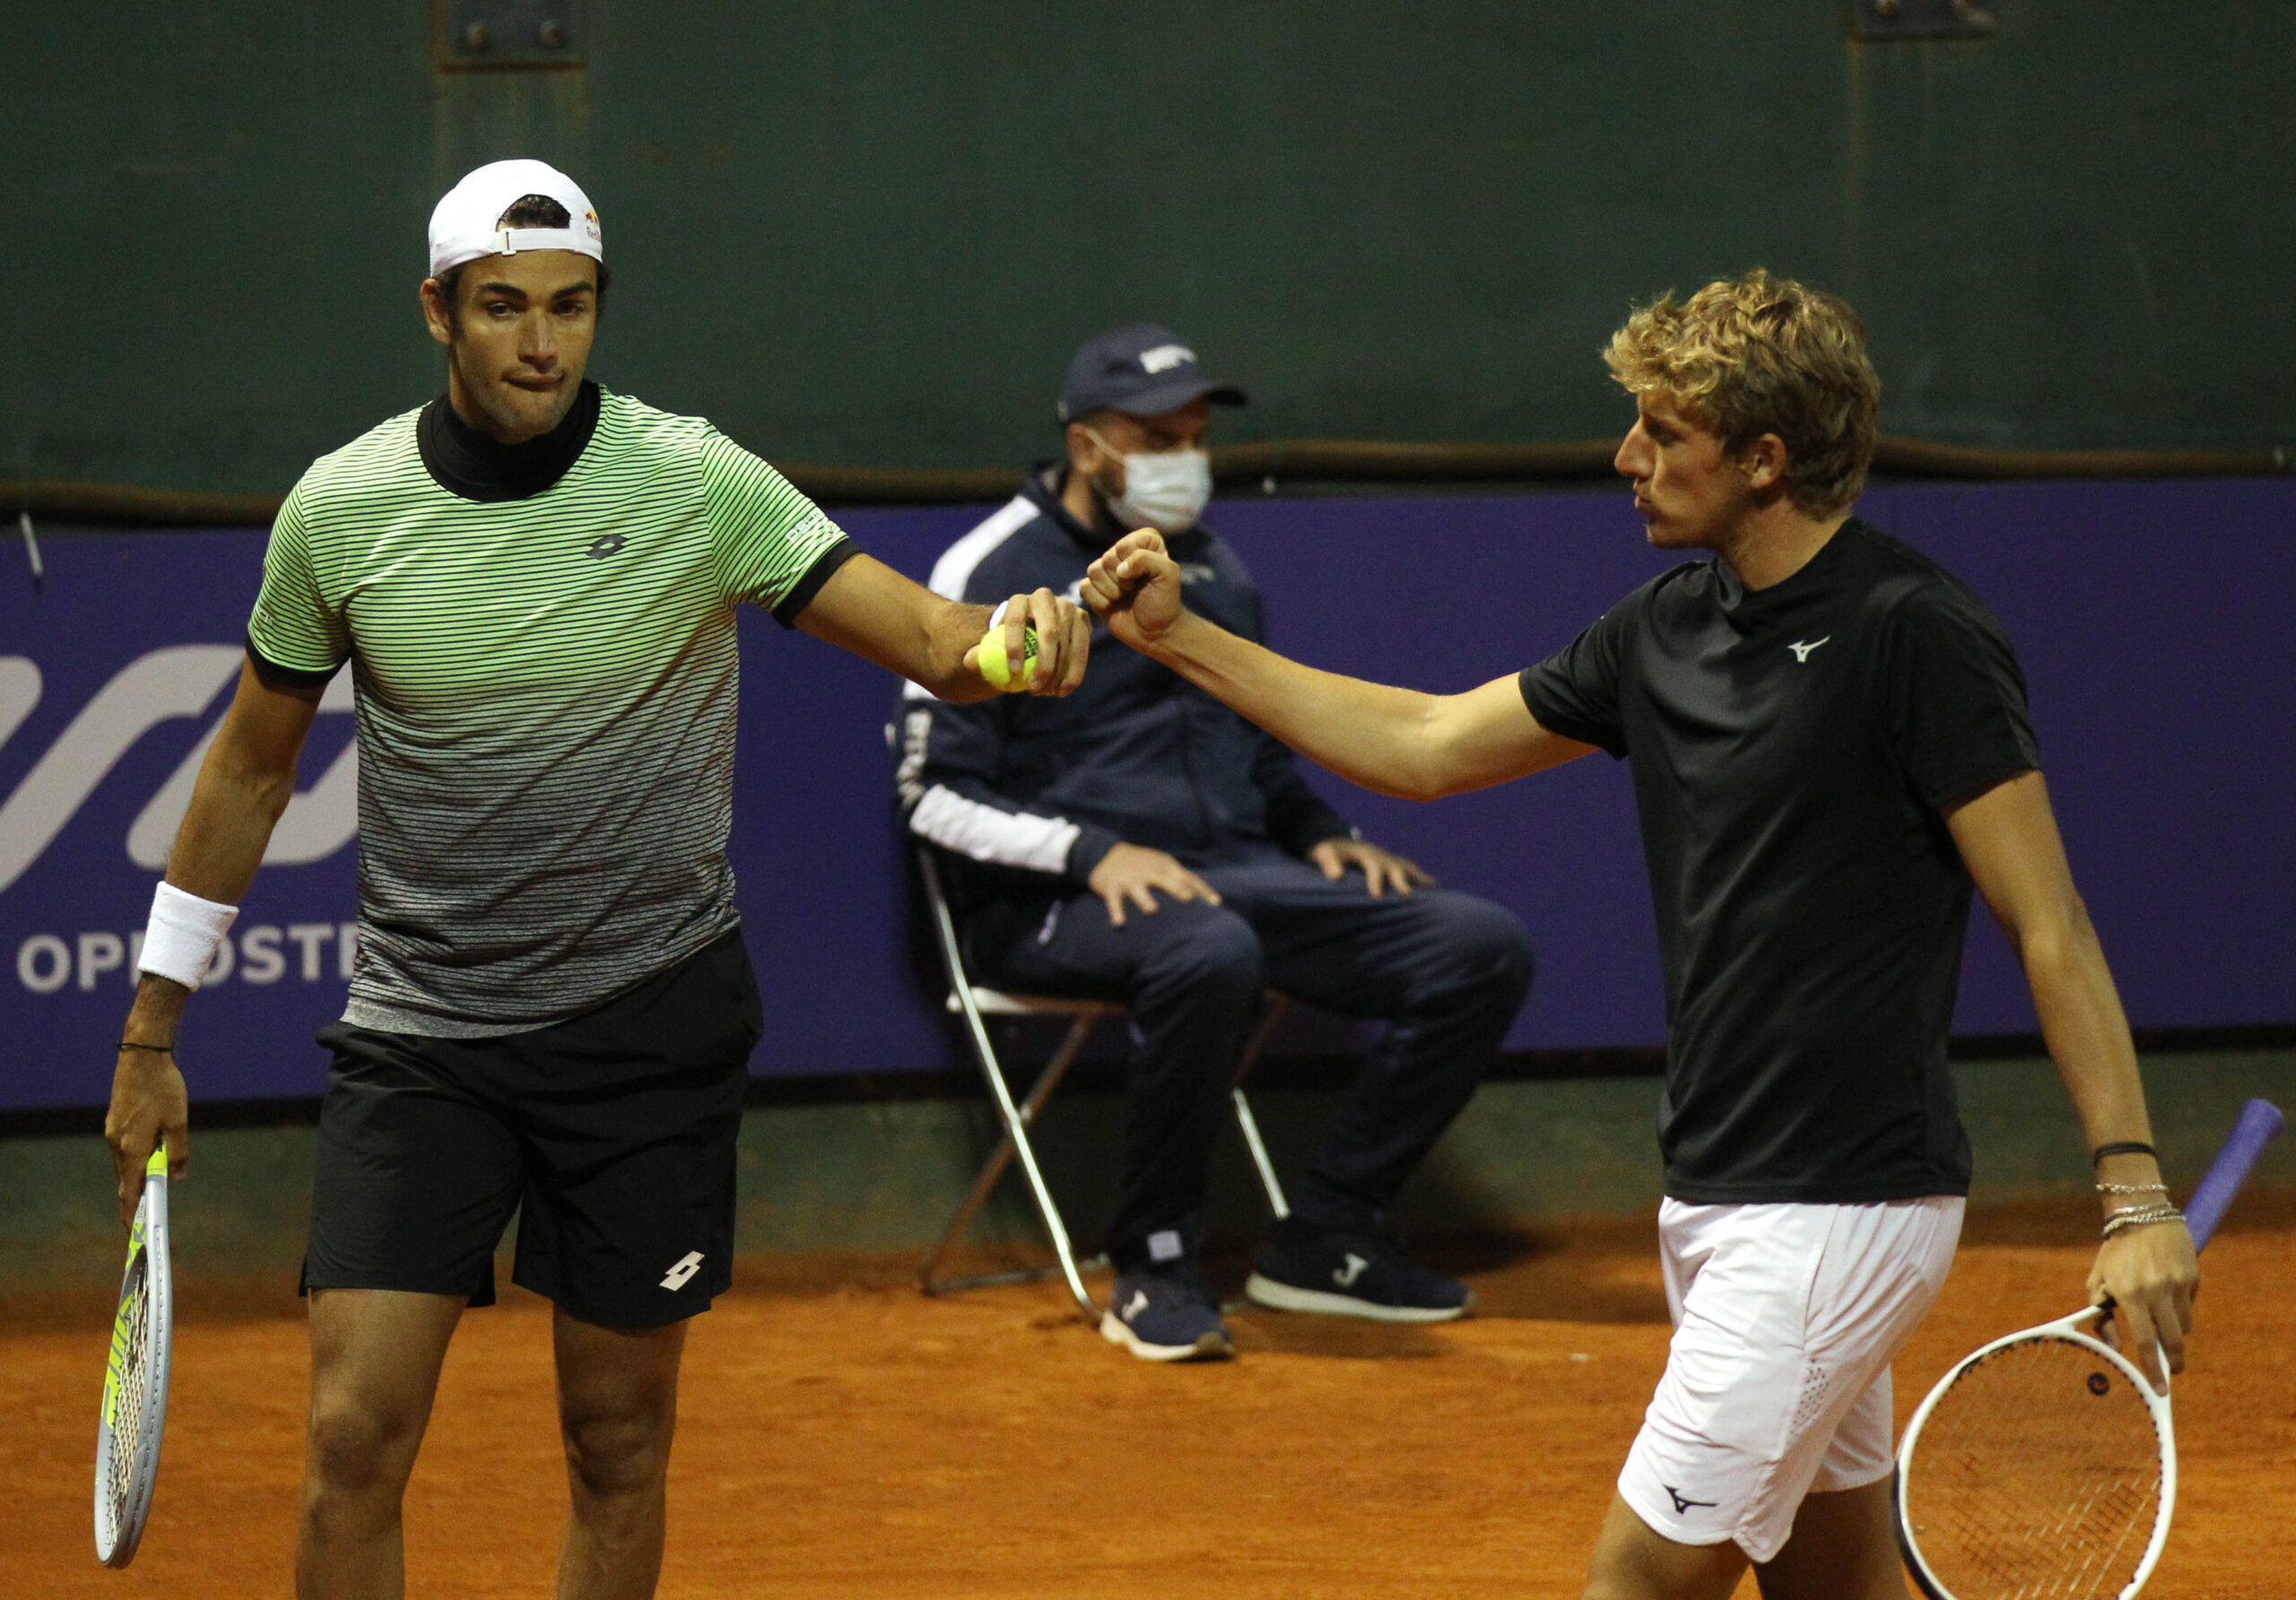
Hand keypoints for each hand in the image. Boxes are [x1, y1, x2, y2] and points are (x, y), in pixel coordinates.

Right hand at [105, 1046, 188, 1228]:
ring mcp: (113, 1133)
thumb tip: (177, 1176)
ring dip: (137, 1176)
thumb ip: (178, 1151)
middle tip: (146, 1213)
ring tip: (151, 1188)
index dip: (130, 1213)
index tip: (132, 1230)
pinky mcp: (114, 1122)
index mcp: (132, 1149)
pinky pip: (123, 1149)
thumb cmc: (163, 1088)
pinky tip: (147, 1158)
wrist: (142, 1057)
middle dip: (135, 1197)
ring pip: (124, 1164)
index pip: (129, 1191)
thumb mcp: (179, 1121)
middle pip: (126, 1180)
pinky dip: (134, 1159)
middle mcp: (117, 1144)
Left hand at [962, 587, 1091, 695]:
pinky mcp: (1083, 622)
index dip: (1014, 645)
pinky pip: (1081, 651)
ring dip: (1058, 672)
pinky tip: (1062, 691)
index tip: (1013, 671)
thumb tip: (970, 660)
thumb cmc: (1007, 643)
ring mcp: (1068, 608)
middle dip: (1043, 663)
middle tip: (1032, 689)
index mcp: (1019, 601)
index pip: (1016, 620)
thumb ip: (980, 653)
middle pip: (1049, 632)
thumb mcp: (991, 646)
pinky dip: (1073, 673)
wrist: (1031, 634)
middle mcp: (1046, 598)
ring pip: (1067, 643)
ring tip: (1045, 693)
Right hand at [1082, 530, 1184, 652]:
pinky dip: (1099, 600)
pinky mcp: (1094, 588)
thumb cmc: (1164, 603)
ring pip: (1093, 570)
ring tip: (1124, 597)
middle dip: (1123, 580)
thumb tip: (1119, 569)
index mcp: (1144, 542)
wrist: (1155, 633)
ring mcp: (1107, 570)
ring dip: (1111, 590)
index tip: (1147, 576)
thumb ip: (1147, 559)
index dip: (1134, 564)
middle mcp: (1123, 552)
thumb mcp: (1168, 575)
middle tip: (1135, 589)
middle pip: (1108, 558)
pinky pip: (1085, 587)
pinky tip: (1112, 605)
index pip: (1125, 544)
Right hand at [1086, 842, 1221, 928]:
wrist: (1104, 853)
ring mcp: (1130, 879)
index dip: (1201, 889)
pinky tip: (1119, 923)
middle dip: (1176, 888)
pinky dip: (1116, 911)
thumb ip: (1181, 878)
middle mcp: (1148, 871)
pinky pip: (1114, 901)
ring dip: (1145, 899)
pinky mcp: (1112, 887)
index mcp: (1164, 865)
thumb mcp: (1162, 864)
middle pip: (1164, 879)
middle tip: (1188, 899)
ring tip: (1152, 910)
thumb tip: (1208, 898)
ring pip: (1138, 889)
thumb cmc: (1142, 864)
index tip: (1215, 903)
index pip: (1187, 877)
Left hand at [1308, 837, 1434, 897]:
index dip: (1375, 880)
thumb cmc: (1330, 852)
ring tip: (1432, 887)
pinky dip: (1420, 877)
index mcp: (1365, 853)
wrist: (1338, 843)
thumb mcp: (1324, 854)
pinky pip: (1409, 869)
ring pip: (1406, 867)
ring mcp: (1389, 859)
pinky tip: (1433, 886)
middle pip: (1394, 867)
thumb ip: (1329, 864)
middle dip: (1401, 880)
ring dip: (1418, 877)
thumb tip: (1336, 876)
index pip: (1373, 866)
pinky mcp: (1393, 864)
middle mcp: (1381, 856)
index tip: (1376, 895)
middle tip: (1407, 894)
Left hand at [2087, 1219, 2198, 1390]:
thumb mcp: (2098, 1281)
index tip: (2159, 1389)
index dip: (2151, 1369)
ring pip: (2183, 1325)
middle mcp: (2155, 1291)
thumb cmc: (2114, 1253)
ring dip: (2174, 1331)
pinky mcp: (2192, 1276)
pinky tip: (2167, 1293)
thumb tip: (2113, 1347)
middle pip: (2171, 1340)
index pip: (2143, 1341)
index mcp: (2129, 1293)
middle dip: (2173, 1361)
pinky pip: (2189, 1304)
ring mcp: (2177, 1283)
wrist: (2141, 1215)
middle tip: (2172, 1371)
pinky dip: (2179, 1307)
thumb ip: (2101, 1317)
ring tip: (2161, 1319)